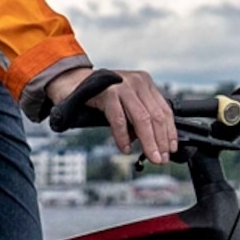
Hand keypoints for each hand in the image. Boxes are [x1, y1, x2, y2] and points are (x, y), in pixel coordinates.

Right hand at [51, 63, 179, 165]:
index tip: (170, 148)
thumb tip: (151, 142)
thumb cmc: (98, 95)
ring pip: (142, 119)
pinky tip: (125, 148)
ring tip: (150, 156)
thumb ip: (138, 117)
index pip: (164, 110)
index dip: (169, 132)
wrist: (70, 82)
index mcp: (145, 83)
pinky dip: (123, 137)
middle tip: (161, 158)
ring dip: (148, 142)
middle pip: (155, 116)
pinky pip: (119, 120)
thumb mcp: (125, 102)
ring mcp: (122, 86)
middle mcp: (137, 82)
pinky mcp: (107, 92)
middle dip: (160, 141)